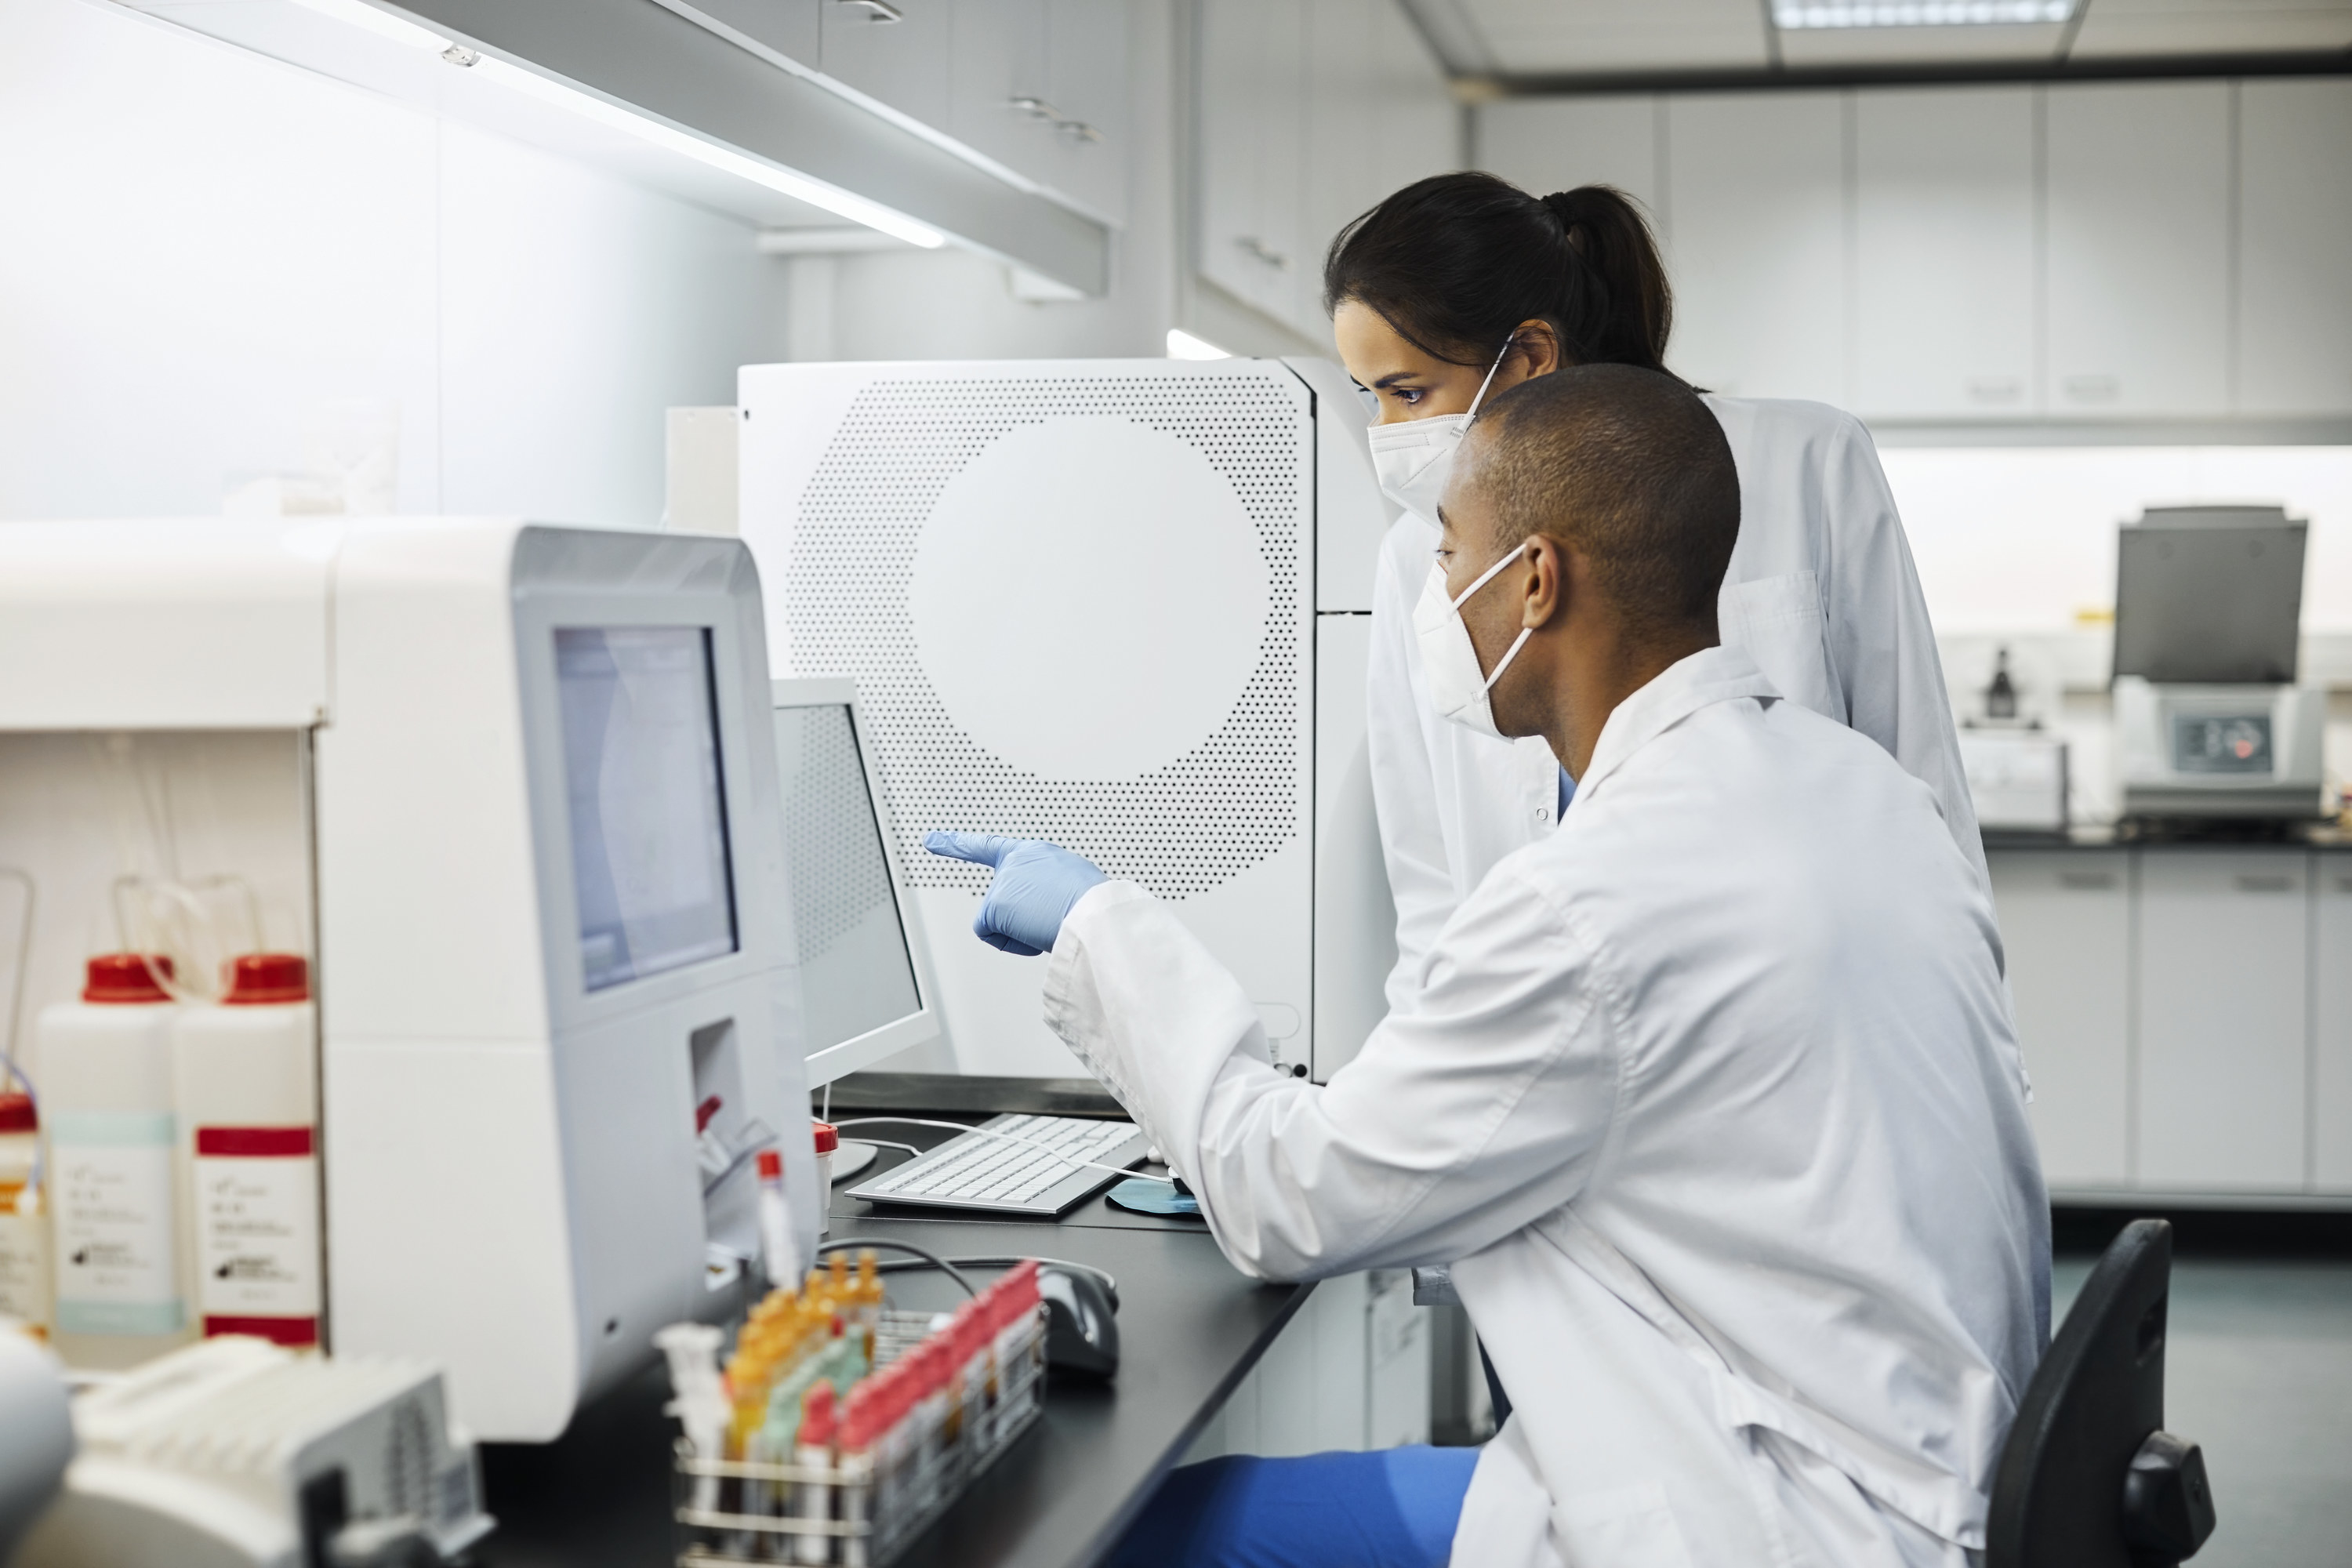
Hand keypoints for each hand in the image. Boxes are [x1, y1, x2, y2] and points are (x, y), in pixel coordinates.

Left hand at [924, 833, 1108, 956]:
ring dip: (1024, 931)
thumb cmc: (1094, 903)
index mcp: (1037, 853)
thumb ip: (1049, 893)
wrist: (1095, 911)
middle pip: (1001, 904)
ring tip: (1051, 921)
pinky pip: (993, 935)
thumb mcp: (1074, 886)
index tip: (930, 840)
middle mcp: (1016, 861)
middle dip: (1014, 919)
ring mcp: (1003, 881)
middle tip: (1046, 920)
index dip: (956, 843)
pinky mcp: (994, 904)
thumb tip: (1046, 918)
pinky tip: (1035, 932)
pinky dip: (1013, 943)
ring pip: (1001, 923)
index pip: (990, 847)